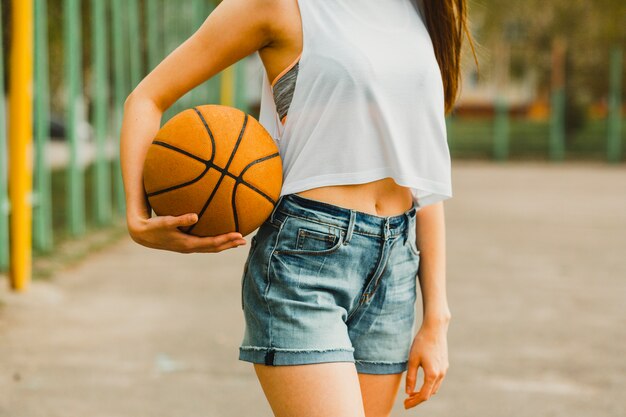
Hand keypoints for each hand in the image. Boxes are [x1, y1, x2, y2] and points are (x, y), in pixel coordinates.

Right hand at [127, 212, 246, 252]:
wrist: (142, 235)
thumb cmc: (153, 227)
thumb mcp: (166, 222)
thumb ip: (180, 219)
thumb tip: (195, 216)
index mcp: (188, 244)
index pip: (212, 243)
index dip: (226, 240)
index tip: (239, 235)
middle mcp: (190, 247)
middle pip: (215, 248)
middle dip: (230, 244)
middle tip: (244, 240)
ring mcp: (188, 247)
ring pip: (211, 247)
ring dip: (224, 244)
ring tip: (236, 240)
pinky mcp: (186, 243)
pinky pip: (205, 243)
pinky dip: (215, 240)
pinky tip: (219, 234)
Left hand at [404, 322, 448, 408]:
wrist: (435, 328)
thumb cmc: (421, 343)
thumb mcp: (412, 360)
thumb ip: (411, 378)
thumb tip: (408, 392)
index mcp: (432, 375)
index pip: (424, 396)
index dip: (414, 402)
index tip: (405, 405)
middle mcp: (441, 374)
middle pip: (430, 393)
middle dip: (418, 398)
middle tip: (406, 400)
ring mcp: (444, 369)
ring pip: (435, 387)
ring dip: (424, 392)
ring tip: (412, 392)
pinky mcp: (445, 364)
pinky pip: (437, 380)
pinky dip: (429, 385)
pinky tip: (422, 381)